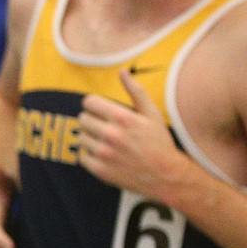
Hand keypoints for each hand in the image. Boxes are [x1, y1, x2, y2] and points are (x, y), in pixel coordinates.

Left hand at [78, 70, 189, 200]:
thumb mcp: (152, 113)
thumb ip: (135, 90)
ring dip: (90, 138)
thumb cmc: (159, 142)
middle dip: (92, 120)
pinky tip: (103, 155)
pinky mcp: (100, 170)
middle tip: (105, 127)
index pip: (88, 102)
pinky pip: (82, 157)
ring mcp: (104, 154)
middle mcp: (111, 135)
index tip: (100, 110)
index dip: (93, 105)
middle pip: (82, 119)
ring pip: (81, 137)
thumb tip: (121, 71)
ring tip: (105, 141)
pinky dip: (89, 155)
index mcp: (122, 117)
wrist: (165, 176)